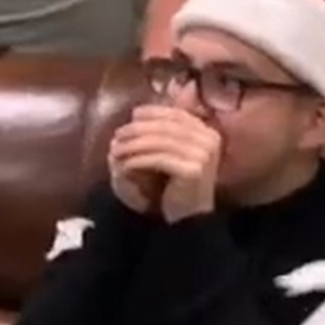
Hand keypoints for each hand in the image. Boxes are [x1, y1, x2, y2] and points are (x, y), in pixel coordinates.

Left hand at [109, 105, 221, 222]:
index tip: (132, 116)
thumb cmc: (176, 182)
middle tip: (117, 135)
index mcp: (207, 132)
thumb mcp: (171, 151)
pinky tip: (125, 165)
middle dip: (137, 129)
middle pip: (165, 126)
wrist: (189, 215)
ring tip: (115, 151)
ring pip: (160, 142)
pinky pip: (158, 159)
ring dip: (133, 145)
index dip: (152, 112)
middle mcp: (209, 140)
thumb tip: (140, 108)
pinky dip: (138, 160)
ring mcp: (204, 155)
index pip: (176, 114)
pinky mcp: (193, 170)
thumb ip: (164, 129)